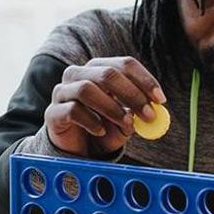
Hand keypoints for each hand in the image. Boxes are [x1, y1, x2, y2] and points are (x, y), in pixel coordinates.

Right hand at [45, 56, 165, 156]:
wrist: (76, 150)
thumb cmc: (102, 128)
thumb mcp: (125, 121)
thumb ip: (137, 114)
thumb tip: (151, 113)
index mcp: (98, 69)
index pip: (124, 64)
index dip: (144, 80)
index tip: (160, 99)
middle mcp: (78, 74)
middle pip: (107, 74)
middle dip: (132, 94)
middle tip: (148, 115)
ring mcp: (62, 92)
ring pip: (87, 89)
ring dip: (112, 108)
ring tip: (126, 125)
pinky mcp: (53, 112)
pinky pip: (72, 110)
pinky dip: (91, 121)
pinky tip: (101, 131)